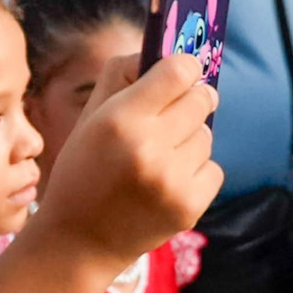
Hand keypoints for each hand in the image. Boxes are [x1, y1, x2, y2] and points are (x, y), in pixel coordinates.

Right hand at [33, 54, 221, 269]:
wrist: (78, 241)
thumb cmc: (82, 171)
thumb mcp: (88, 118)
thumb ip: (121, 76)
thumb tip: (162, 50)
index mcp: (120, 120)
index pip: (178, 71)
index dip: (183, 68)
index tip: (179, 73)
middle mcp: (149, 148)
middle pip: (201, 99)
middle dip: (191, 100)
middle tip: (174, 113)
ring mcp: (172, 180)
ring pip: (207, 135)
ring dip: (190, 140)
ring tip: (159, 158)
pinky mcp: (190, 207)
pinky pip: (214, 168)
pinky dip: (196, 171)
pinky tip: (167, 182)